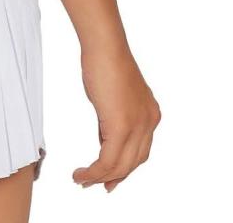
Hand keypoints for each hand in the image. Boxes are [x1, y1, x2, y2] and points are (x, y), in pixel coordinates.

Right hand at [73, 45, 160, 191]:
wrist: (105, 46)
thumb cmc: (105, 61)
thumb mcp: (113, 96)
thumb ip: (114, 117)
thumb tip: (105, 136)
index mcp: (151, 114)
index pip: (139, 150)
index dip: (124, 167)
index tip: (108, 177)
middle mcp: (149, 123)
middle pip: (133, 162)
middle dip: (114, 177)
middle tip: (96, 185)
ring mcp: (138, 126)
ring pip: (121, 166)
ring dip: (100, 177)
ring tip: (82, 180)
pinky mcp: (121, 127)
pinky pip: (108, 161)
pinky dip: (94, 171)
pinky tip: (81, 172)